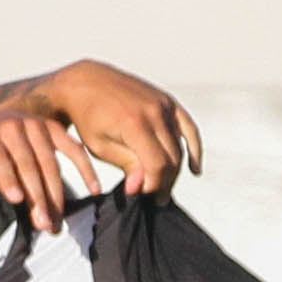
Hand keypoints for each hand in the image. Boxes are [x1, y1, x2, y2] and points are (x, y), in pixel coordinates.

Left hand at [0, 109, 100, 225]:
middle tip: (43, 225)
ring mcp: (36, 125)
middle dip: (37, 196)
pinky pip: (73, 148)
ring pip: (50, 161)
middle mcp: (13, 127)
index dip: (7, 178)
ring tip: (57, 222)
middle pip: (28, 164)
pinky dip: (85, 168)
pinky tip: (94, 190)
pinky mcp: (55, 127)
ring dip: (56, 193)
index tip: (16, 200)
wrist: (0, 122)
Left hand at [45, 61, 200, 198]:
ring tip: (163, 189)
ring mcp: (164, 104)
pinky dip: (193, 150)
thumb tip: (142, 187)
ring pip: (180, 147)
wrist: (86, 82)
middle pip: (172, 158)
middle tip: (154, 198)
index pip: (157, 165)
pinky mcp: (168, 101)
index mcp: (135, 124)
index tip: (141, 195)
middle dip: (164, 182)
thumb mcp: (100, 147)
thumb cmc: (88, 118)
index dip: (152, 185)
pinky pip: (189, 129)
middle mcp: (155, 112)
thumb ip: (126, 165)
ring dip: (174, 171)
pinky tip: (194, 170)